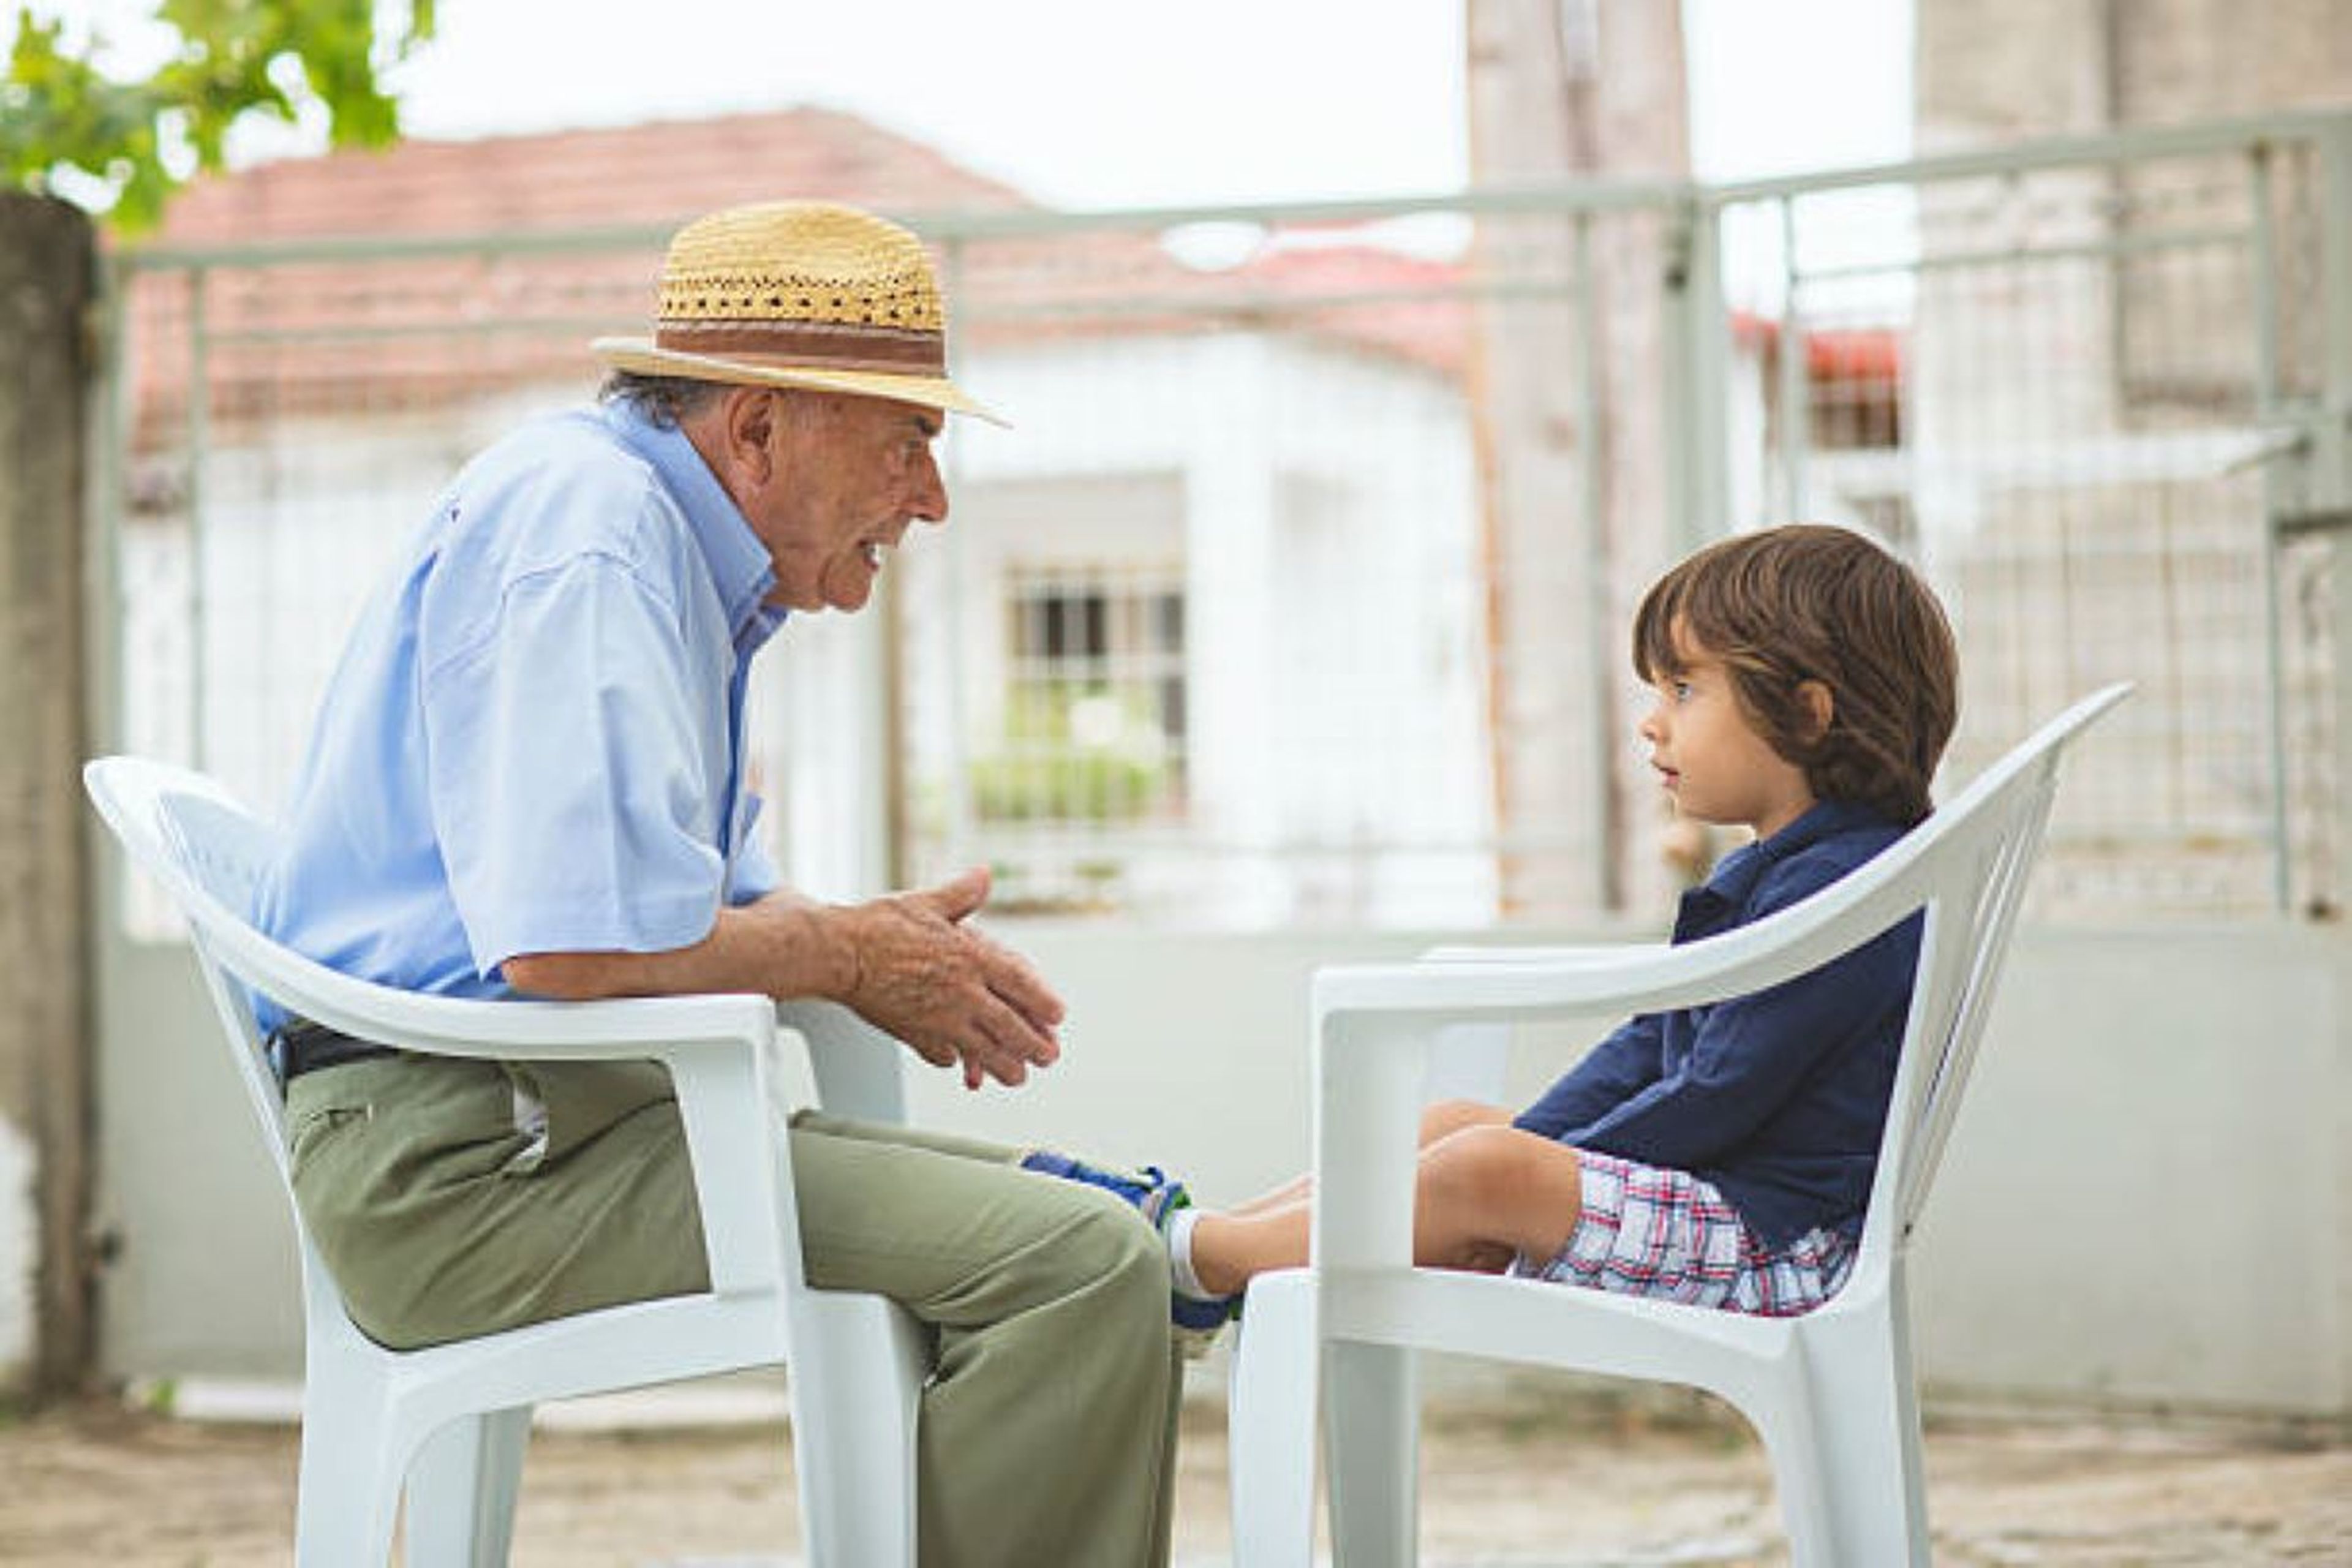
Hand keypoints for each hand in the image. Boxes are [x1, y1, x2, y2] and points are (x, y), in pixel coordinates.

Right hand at [830, 867, 1064, 1087]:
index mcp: (973, 959)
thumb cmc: (879, 926)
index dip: (1045, 1004)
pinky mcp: (915, 1035)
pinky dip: (955, 1062)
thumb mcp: (928, 902)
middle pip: (1011, 1028)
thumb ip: (962, 893)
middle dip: (1035, 1046)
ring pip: (984, 1052)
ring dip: (1005, 1066)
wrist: (838, 954)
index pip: (1023, 985)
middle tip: (1048, 1057)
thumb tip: (983, 875)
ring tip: (1017, 1075)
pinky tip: (960, 1065)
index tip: (1058, 1016)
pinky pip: (943, 1056)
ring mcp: (940, 1020)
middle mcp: (963, 994)